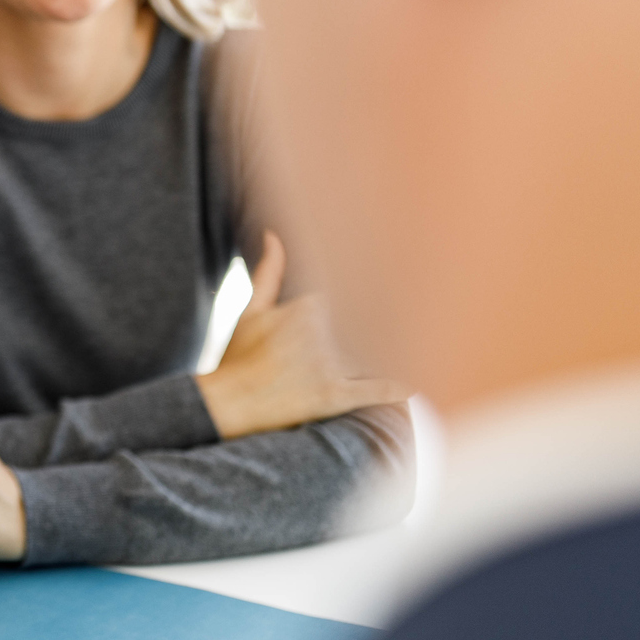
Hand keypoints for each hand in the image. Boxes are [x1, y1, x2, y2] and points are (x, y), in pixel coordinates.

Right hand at [197, 232, 411, 438]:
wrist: (226, 403)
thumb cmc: (236, 356)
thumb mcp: (251, 310)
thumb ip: (268, 271)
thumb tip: (273, 235)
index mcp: (308, 307)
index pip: (354, 291)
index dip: (370, 293)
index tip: (390, 285)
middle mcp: (324, 333)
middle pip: (372, 322)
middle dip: (388, 322)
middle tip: (413, 317)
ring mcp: (331, 365)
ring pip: (378, 353)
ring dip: (395, 352)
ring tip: (413, 350)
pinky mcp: (334, 396)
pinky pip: (376, 390)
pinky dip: (397, 388)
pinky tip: (412, 383)